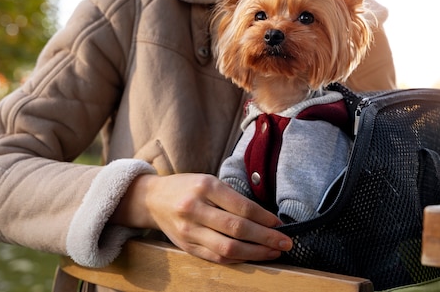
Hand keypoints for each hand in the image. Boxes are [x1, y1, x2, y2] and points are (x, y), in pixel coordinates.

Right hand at [111, 173, 292, 263]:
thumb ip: (232, 197)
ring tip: (274, 252)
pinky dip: (238, 259)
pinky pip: (217, 257)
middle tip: (286, 242)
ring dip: (256, 253)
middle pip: (237, 229)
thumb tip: (265, 217)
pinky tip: (253, 256)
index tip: (280, 224)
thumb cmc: (188, 187)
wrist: (153, 199)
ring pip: (228, 248)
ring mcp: (189, 231)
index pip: (241, 206)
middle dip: (266, 237)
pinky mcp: (186, 247)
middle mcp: (195, 209)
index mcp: (205, 187)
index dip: (264, 218)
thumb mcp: (209, 181)